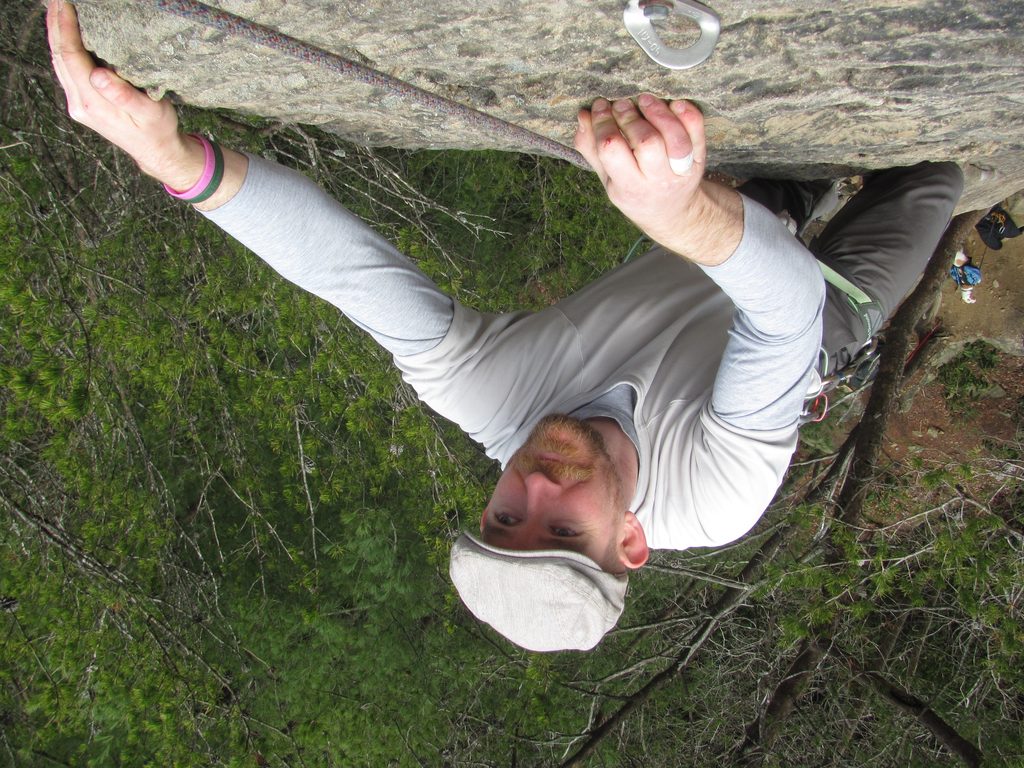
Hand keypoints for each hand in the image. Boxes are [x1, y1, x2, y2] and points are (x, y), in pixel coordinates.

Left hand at [46, 0, 199, 189]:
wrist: (157, 152)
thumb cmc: (158, 129)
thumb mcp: (149, 112)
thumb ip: (123, 95)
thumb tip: (97, 75)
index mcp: (93, 103)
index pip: (70, 57)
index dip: (65, 28)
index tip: (66, 4)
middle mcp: (79, 104)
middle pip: (59, 57)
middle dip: (56, 25)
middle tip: (57, 0)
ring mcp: (78, 105)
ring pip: (58, 63)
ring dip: (56, 35)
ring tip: (58, 11)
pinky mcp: (82, 104)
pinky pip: (65, 71)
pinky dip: (63, 49)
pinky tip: (67, 37)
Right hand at [574, 94, 741, 265]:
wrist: (672, 212)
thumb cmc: (635, 190)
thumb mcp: (608, 178)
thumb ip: (592, 149)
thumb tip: (583, 116)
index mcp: (628, 187)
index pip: (612, 151)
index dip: (604, 124)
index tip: (600, 106)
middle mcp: (656, 181)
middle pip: (646, 143)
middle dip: (630, 117)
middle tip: (621, 104)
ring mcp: (680, 171)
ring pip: (674, 138)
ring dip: (658, 113)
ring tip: (643, 100)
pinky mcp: (698, 159)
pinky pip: (697, 133)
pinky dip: (688, 114)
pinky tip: (674, 104)